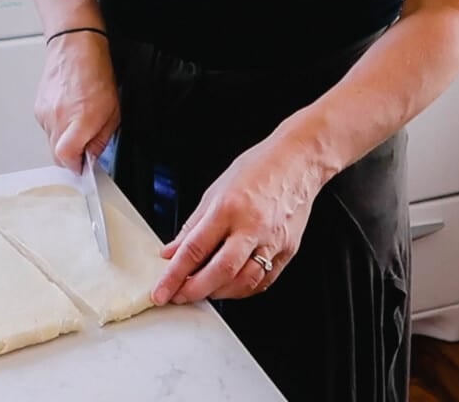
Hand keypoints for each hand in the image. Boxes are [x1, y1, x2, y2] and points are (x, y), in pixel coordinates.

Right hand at [35, 30, 119, 173]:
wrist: (75, 47)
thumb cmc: (96, 74)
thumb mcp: (113, 112)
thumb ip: (100, 139)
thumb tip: (91, 157)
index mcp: (79, 120)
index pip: (66, 158)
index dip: (75, 166)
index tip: (83, 166)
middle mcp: (58, 118)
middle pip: (56, 155)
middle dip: (71, 156)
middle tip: (84, 147)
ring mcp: (44, 113)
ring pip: (51, 142)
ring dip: (64, 139)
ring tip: (78, 121)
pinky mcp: (38, 108)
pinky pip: (47, 128)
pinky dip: (58, 126)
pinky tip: (69, 112)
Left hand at [151, 133, 324, 304]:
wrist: (297, 162)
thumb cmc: (257, 169)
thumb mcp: (215, 192)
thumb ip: (192, 226)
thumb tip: (172, 251)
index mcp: (228, 208)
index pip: (195, 249)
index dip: (174, 275)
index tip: (161, 291)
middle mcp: (252, 227)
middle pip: (220, 271)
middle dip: (195, 290)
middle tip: (179, 296)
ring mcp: (273, 241)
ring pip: (244, 282)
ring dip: (219, 293)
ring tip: (202, 291)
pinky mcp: (288, 250)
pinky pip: (264, 280)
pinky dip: (243, 289)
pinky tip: (229, 286)